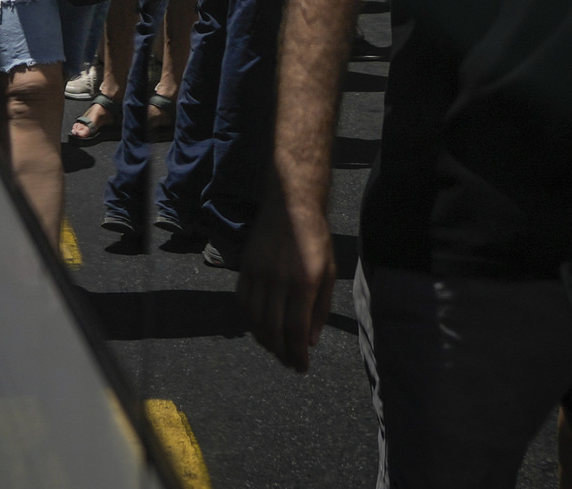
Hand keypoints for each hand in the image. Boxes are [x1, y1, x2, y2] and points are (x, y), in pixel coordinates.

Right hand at [239, 192, 337, 370]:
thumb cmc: (316, 238)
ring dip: (265, 340)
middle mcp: (277, 280)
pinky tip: (261, 326)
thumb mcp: (328, 272)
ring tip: (276, 348)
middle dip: (281, 353)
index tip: (301, 367)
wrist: (290, 204)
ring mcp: (258, 273)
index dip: (296, 354)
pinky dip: (250, 320)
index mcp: (303, 282)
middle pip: (273, 329)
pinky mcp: (245, 268)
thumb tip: (310, 341)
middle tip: (289, 363)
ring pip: (255, 319)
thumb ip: (320, 309)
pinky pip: (243, 303)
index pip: (295, 329)